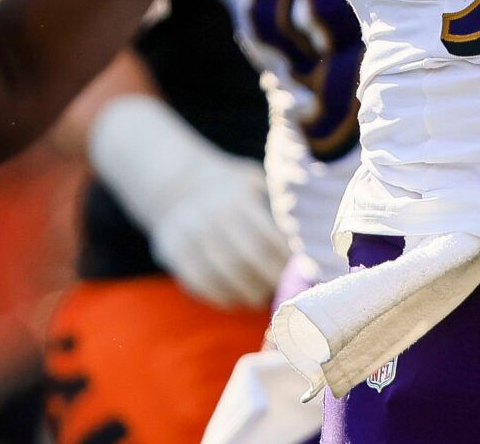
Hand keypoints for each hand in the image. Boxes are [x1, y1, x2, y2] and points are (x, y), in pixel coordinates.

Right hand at [90, 95, 289, 309]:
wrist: (175, 182)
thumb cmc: (228, 186)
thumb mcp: (251, 181)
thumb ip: (274, 204)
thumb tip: (307, 240)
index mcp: (236, 198)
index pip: (267, 237)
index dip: (285, 260)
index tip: (300, 271)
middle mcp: (211, 216)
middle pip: (247, 259)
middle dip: (271, 280)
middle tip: (286, 290)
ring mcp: (189, 236)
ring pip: (224, 276)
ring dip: (248, 293)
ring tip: (263, 297)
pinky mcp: (172, 252)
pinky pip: (201, 284)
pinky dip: (222, 297)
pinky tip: (237, 299)